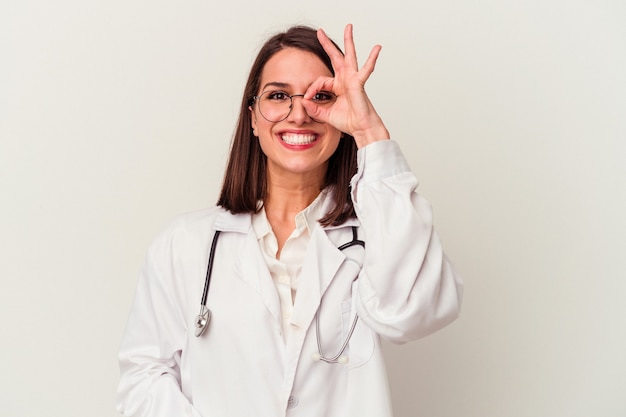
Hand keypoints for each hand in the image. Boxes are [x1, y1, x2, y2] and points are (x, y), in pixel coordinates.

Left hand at [303, 24, 389, 147]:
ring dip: (348, 41)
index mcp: (337, 86)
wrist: (361, 128)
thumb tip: (302, 100)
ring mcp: (352, 79)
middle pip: (335, 57)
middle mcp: (345, 79)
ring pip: (349, 56)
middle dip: (327, 44)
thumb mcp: (325, 114)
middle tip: (320, 32)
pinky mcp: (359, 83)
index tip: (307, 99)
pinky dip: (372, 59)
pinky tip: (377, 48)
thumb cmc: (348, 121)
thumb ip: (314, 108)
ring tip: (349, 27)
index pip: (320, 81)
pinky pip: (365, 69)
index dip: (311, 89)